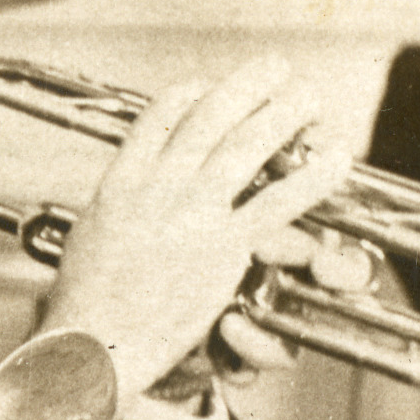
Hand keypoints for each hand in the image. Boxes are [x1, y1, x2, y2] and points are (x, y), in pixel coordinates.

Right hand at [28, 67, 353, 398]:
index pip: (161, 115)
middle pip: (212, 115)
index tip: (214, 88)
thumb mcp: (89, 240)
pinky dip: (313, 177)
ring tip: (309, 99)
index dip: (195, 93)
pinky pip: (278, 202)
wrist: (90, 348)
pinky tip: (336, 159)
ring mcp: (191, 214)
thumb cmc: (84, 308)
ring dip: (285, 112)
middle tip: (277, 70)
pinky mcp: (222, 248)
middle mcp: (157, 187)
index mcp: (120, 182)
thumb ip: (116, 209)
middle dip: (250, 84)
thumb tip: (122, 198)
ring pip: (247, 144)